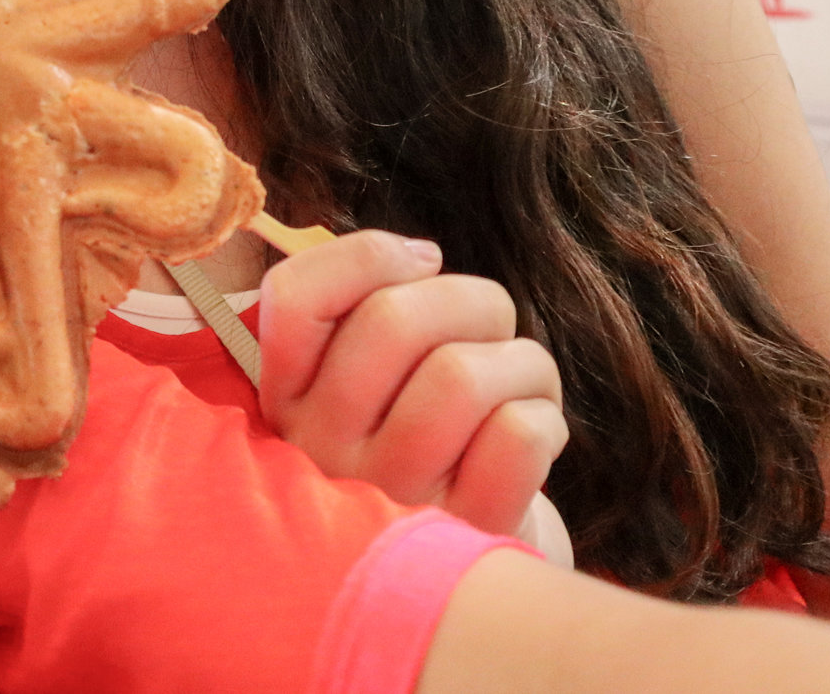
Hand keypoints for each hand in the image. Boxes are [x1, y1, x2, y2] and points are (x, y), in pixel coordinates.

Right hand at [257, 230, 565, 538]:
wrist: (463, 574)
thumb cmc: (425, 442)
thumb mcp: (372, 379)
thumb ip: (368, 306)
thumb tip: (422, 259)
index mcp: (286, 400)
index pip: (293, 296)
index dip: (369, 254)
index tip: (422, 266)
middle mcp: (322, 453)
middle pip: (394, 320)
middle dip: (470, 299)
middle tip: (489, 325)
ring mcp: (392, 500)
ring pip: (463, 375)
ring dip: (519, 359)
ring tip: (520, 378)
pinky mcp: (465, 533)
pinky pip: (515, 436)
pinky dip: (543, 412)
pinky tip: (536, 427)